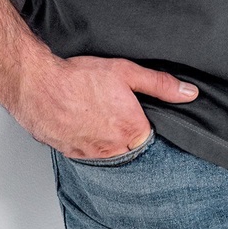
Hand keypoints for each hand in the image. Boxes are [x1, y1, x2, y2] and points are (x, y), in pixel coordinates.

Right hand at [11, 53, 198, 159]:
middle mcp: (114, 151)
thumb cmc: (79, 77)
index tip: (137, 110)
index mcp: (132, 132)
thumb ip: (160, 84)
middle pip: (131, 147)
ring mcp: (91, 156)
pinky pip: (88, 152)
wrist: (38, 85)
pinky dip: (88, 139)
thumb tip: (189, 93)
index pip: (151, 136)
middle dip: (127, 131)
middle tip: (113, 109)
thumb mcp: (126, 72)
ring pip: (109, 152)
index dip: (145, 121)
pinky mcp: (72, 155)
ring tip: (97, 113)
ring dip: (107, 137)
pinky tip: (82, 121)